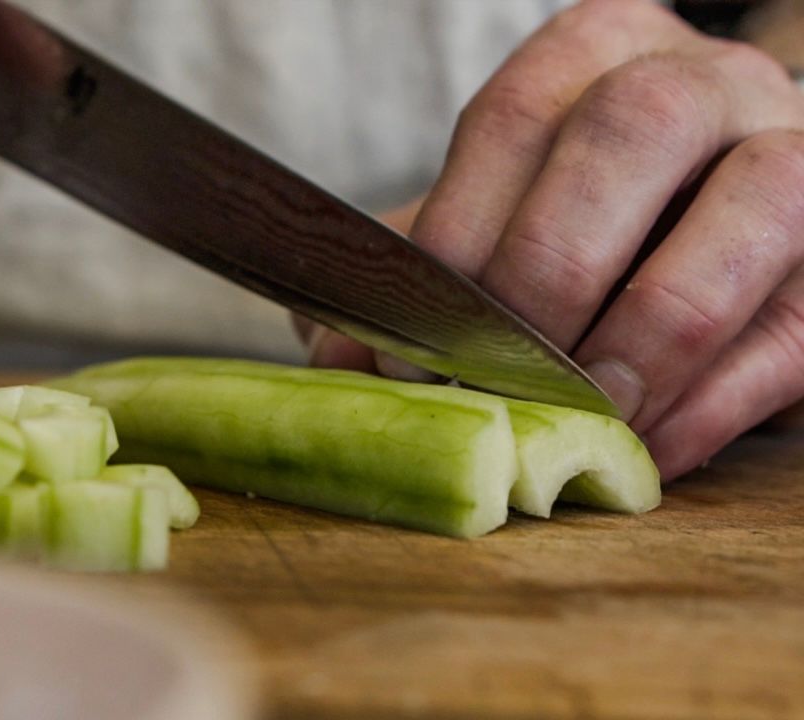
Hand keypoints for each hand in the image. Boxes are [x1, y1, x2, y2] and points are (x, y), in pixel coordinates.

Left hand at [305, 0, 803, 480]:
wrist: (717, 230)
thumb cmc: (585, 228)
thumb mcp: (495, 230)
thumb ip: (423, 283)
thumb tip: (338, 368)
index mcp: (596, 55)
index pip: (516, 115)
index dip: (456, 233)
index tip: (410, 349)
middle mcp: (703, 80)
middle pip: (633, 133)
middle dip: (550, 270)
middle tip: (493, 376)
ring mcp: (791, 155)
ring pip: (748, 209)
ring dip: (651, 331)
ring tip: (586, 415)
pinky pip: (794, 325)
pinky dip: (715, 400)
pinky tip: (649, 450)